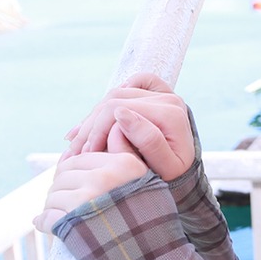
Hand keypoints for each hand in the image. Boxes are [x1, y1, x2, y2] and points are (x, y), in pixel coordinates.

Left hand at [34, 151, 148, 232]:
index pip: (79, 160)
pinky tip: (47, 226)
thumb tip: (84, 146)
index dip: (71, 174)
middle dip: (59, 190)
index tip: (72, 188)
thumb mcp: (145, 182)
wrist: (154, 257)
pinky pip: (48, 217)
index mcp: (122, 164)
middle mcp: (105, 177)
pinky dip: (44, 223)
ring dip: (52, 207)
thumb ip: (121, 158)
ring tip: (59, 216)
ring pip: (53, 195)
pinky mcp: (74, 220)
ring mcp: (89, 198)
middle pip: (63, 176)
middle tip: (62, 203)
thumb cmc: (148, 220)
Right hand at [62, 73, 194, 180]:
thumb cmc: (176, 177)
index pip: (117, 110)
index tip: (84, 155)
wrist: (186, 175)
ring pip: (117, 94)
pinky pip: (135, 82)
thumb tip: (122, 113)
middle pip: (114, 99)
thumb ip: (147, 141)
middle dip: (90, 126)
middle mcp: (169, 99)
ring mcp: (164, 93)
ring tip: (77, 141)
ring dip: (94, 117)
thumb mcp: (166, 168)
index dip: (95, 131)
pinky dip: (116, 95)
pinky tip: (99, 117)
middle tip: (74, 151)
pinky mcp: (160, 93)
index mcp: (171, 114)